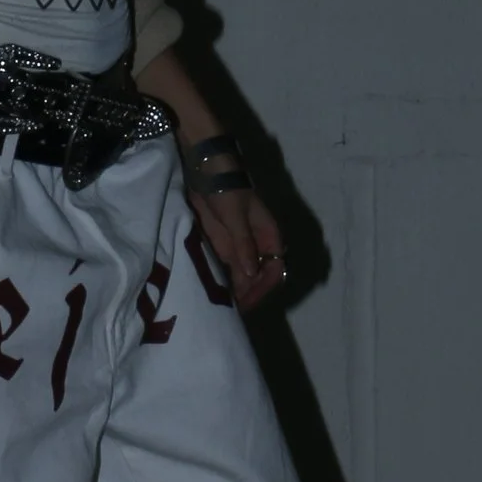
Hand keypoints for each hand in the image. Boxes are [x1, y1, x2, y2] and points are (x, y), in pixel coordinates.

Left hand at [188, 181, 287, 313]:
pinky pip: (229, 270)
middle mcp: (258, 246)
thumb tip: (253, 273)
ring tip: (225, 308)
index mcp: (269, 236)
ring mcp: (241, 248)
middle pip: (261, 277)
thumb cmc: (227, 190)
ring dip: (238, 291)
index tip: (248, 301)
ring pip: (245, 277)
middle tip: (235, 310)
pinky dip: (226, 282)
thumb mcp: (236, 216)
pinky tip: (217, 293)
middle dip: (251, 294)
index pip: (275, 269)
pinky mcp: (224, 247)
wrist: (207, 171)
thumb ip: (244, 244)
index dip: (264, 287)